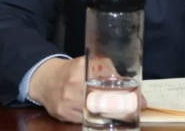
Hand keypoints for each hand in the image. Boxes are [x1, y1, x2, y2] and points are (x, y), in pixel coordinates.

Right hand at [27, 57, 146, 122]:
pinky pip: (83, 121)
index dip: (123, 94)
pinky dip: (94, 121)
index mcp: (82, 69)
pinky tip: (101, 119)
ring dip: (108, 117)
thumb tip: (138, 96)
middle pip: (101, 102)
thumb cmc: (74, 70)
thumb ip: (112, 74)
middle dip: (119, 109)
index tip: (138, 103)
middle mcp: (73, 86)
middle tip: (132, 112)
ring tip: (120, 117)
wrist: (46, 79)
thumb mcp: (92, 63)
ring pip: (93, 115)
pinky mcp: (62, 115)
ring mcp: (66, 102)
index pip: (106, 81)